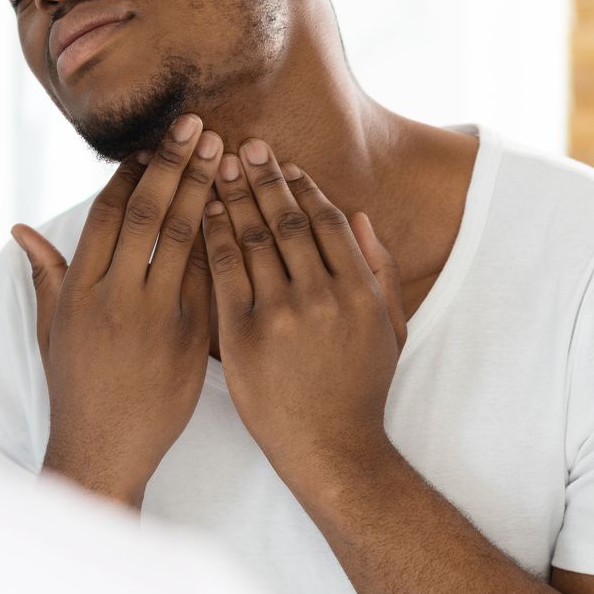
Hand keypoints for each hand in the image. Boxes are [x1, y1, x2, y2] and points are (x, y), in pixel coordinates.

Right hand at [13, 113, 225, 505]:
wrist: (105, 451)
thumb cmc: (75, 390)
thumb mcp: (50, 331)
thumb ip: (44, 276)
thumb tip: (21, 229)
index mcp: (80, 290)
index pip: (107, 214)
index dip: (130, 175)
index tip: (151, 145)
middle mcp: (116, 298)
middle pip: (149, 214)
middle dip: (175, 165)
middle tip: (199, 126)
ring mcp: (156, 318)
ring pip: (186, 239)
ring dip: (208, 191)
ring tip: (227, 155)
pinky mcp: (191, 339)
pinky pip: (212, 278)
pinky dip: (227, 242)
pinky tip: (244, 213)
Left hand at [202, 138, 408, 499]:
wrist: (330, 449)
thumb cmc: (360, 390)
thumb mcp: (390, 329)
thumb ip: (381, 271)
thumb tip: (360, 217)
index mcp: (360, 290)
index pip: (327, 221)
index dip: (303, 187)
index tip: (283, 164)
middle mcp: (323, 295)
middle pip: (287, 220)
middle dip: (264, 178)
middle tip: (244, 144)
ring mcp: (282, 314)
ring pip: (253, 238)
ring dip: (234, 196)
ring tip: (218, 167)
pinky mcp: (244, 334)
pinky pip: (224, 271)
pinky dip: (213, 235)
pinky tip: (202, 212)